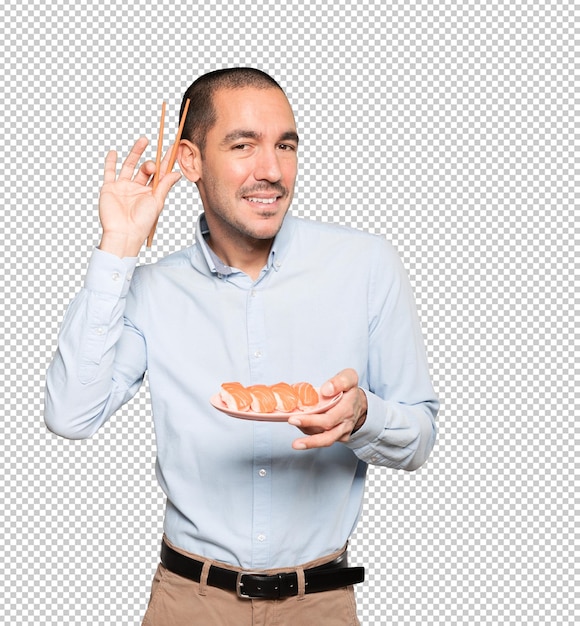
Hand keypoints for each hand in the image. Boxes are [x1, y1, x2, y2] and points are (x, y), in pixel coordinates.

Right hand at [98, 136, 181, 256]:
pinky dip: (110, 162)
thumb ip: (165, 186)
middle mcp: (137, 188)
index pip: (159, 173)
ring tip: (143, 140)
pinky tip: (114, 152)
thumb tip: (177, 173)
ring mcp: (123, 187)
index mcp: (151, 193)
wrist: (124, 233)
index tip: (172, 148)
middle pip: (144, 169)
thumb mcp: (157, 201)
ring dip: (136, 153)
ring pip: (129, 165)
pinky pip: (109, 172)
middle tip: (152, 164)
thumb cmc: (142, 222)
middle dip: (150, 163)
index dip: (166, 161)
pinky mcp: (110, 188)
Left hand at [288, 368, 367, 449]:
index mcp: (347, 409)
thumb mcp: (349, 377)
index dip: (310, 421)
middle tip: (290, 430)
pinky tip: (300, 425)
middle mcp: (345, 424)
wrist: (360, 402)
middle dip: (308, 439)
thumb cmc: (350, 390)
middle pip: (327, 437)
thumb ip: (340, 381)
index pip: (328, 419)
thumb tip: (326, 390)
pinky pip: (323, 438)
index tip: (293, 419)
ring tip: (292, 428)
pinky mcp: (338, 437)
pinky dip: (310, 433)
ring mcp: (342, 432)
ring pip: (324, 440)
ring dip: (307, 439)